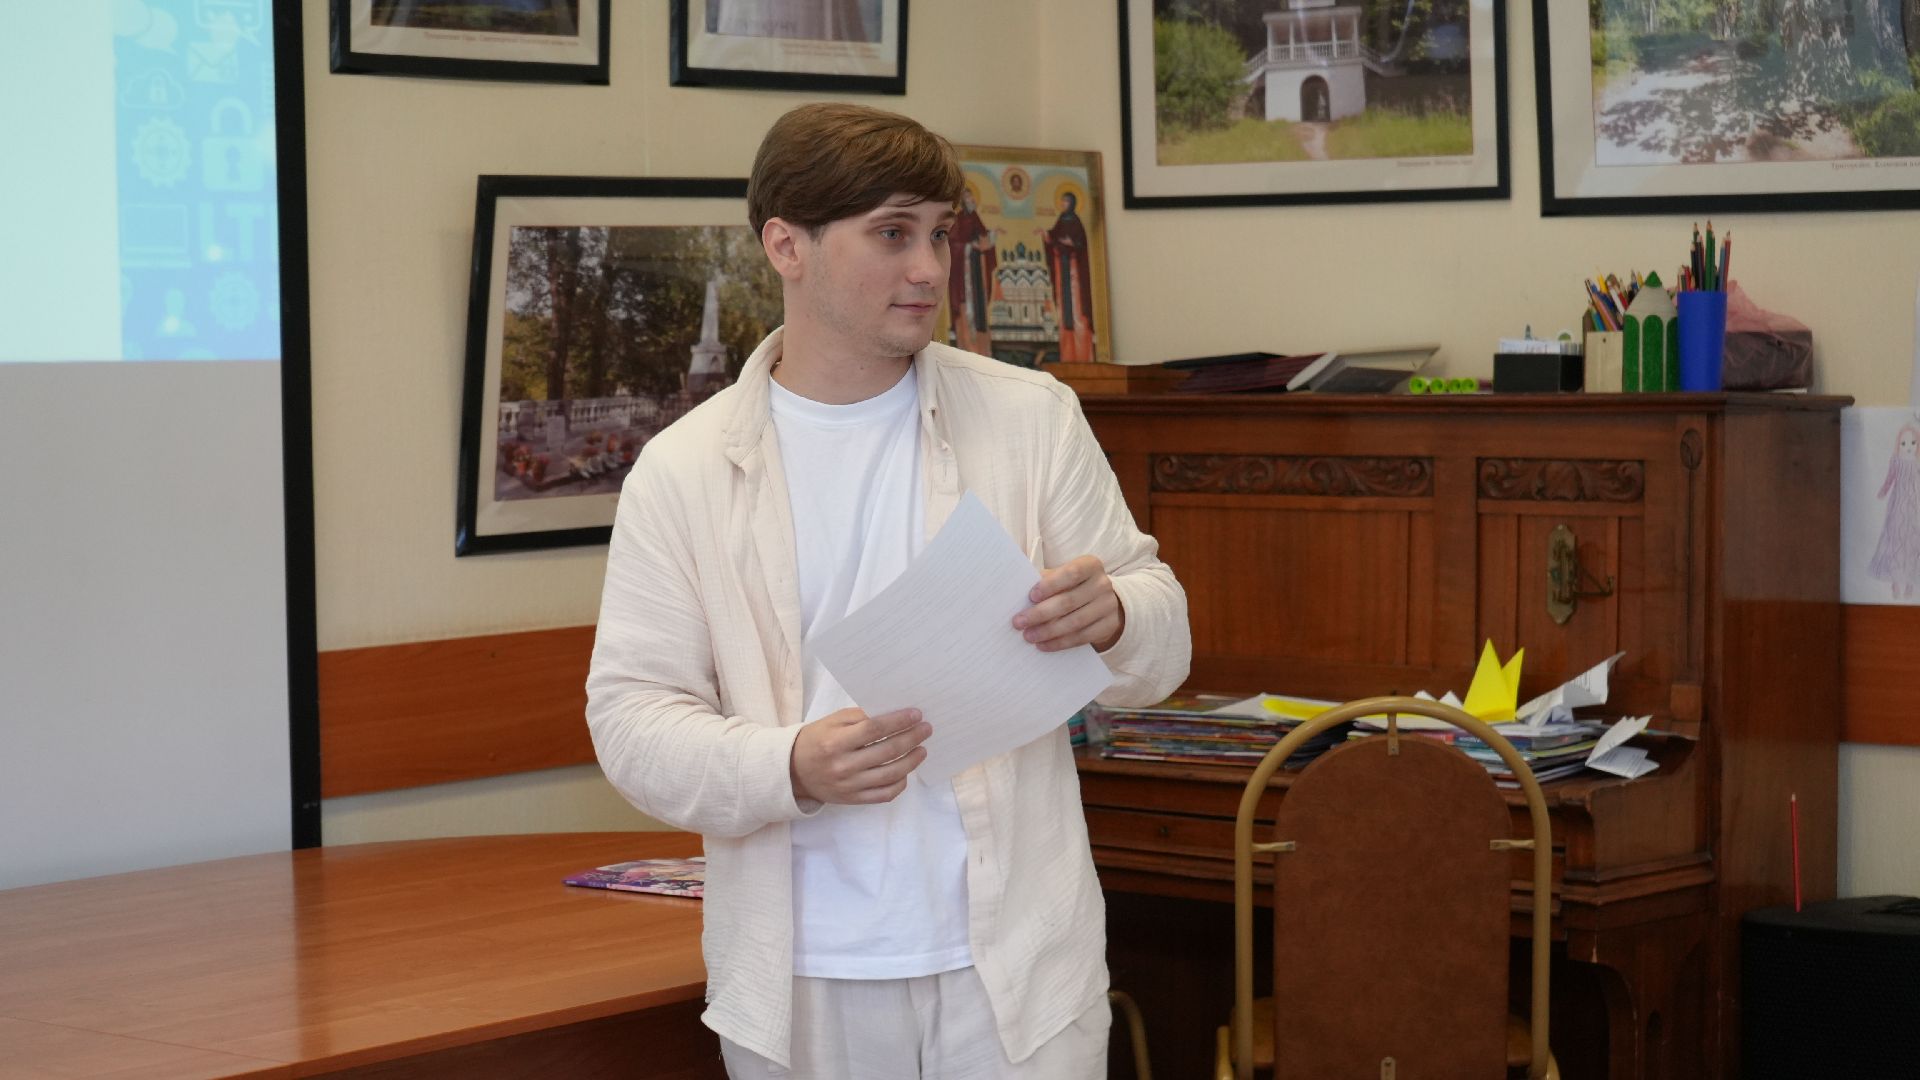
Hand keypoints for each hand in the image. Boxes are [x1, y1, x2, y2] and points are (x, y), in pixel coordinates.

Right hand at [790, 706, 930, 805]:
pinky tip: (906, 771)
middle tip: (926, 729)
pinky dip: (900, 783)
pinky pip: (884, 794)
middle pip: (887, 751)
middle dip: (912, 738)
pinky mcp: (854, 799)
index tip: (916, 714)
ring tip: (922, 749)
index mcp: (835, 742)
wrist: (794, 772)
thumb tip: (893, 714)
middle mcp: (843, 766)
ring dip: (912, 760)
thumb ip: (860, 717)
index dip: (898, 721)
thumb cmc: (816, 740)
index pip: (874, 729)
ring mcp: (850, 786)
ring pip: (891, 774)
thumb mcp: (832, 722)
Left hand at [1013, 555, 1123, 652]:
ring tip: (1029, 636)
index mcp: (1090, 565)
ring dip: (1048, 631)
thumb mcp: (1062, 577)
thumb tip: (1017, 592)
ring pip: (1075, 622)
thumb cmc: (1072, 586)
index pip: (1071, 573)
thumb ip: (1045, 580)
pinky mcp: (1109, 626)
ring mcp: (1108, 606)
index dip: (1051, 585)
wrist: (1101, 602)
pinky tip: (1044, 645)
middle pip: (1069, 601)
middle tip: (1019, 622)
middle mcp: (1102, 584)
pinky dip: (1061, 643)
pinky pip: (1082, 637)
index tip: (1031, 596)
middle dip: (1041, 613)